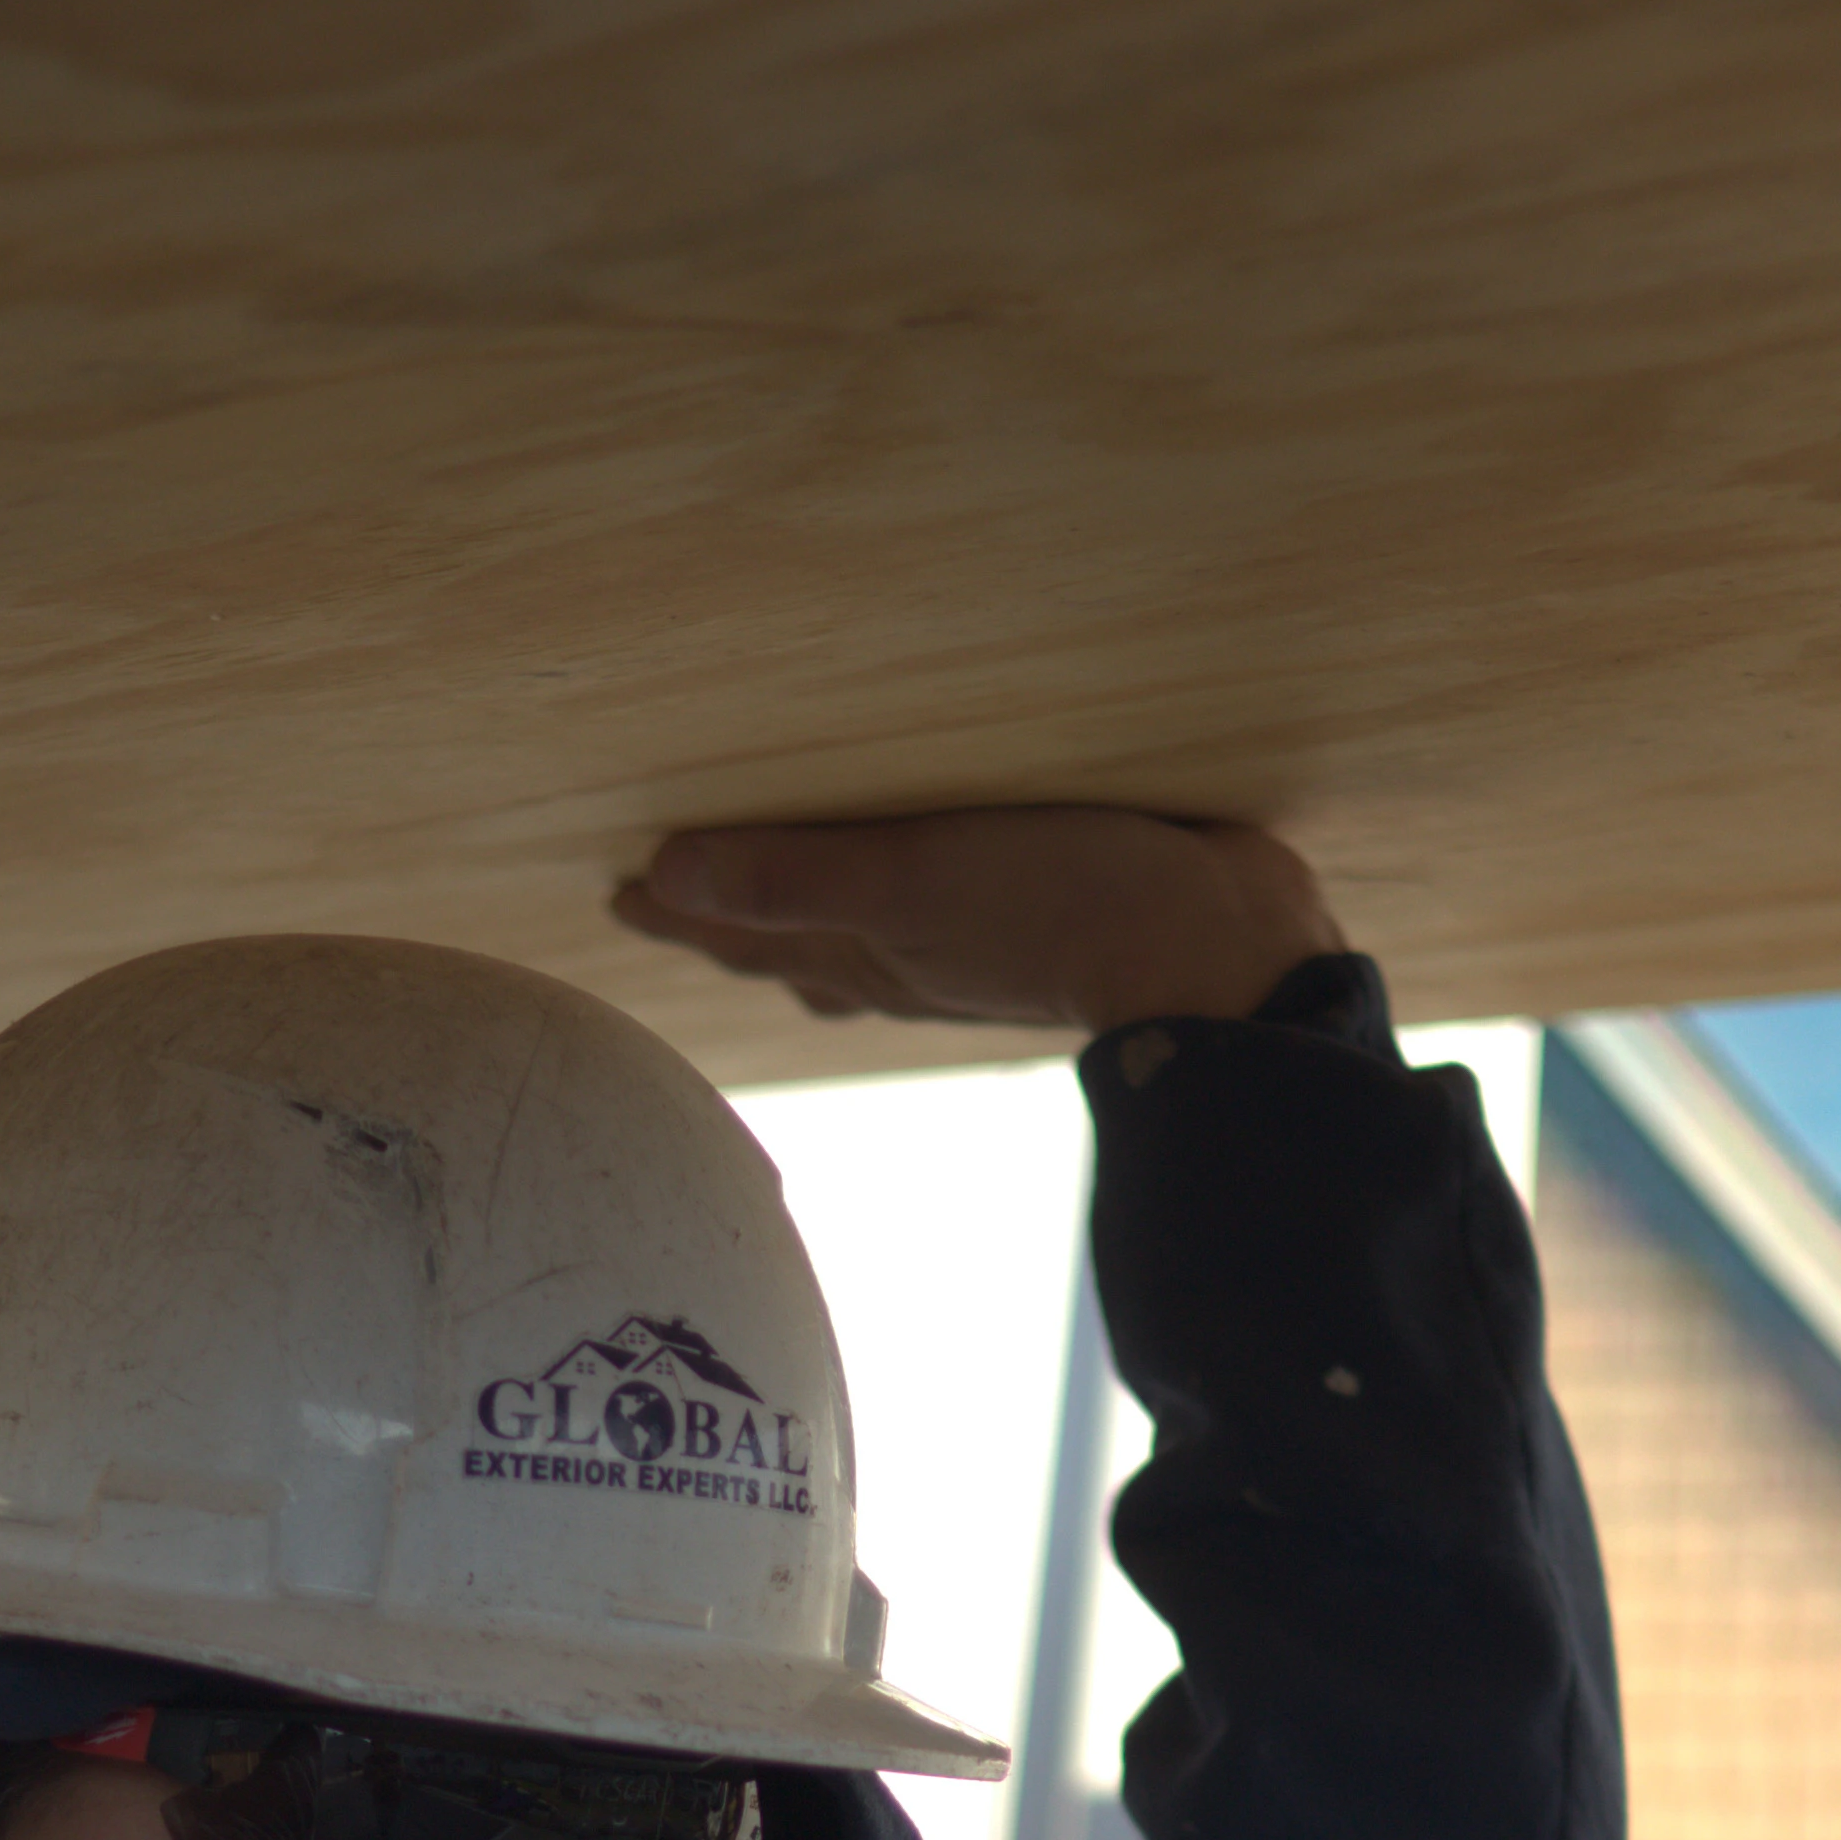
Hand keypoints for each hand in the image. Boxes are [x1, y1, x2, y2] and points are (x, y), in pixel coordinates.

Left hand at [613, 809, 1344, 1034]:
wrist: (1219, 952)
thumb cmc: (1064, 910)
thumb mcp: (913, 880)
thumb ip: (793, 876)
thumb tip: (662, 877)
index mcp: (865, 953)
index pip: (743, 932)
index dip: (680, 912)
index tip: (620, 888)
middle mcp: (907, 964)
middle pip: (790, 942)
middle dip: (731, 918)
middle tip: (675, 890)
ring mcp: (973, 953)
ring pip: (863, 937)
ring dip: (812, 914)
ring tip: (780, 890)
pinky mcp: (1041, 922)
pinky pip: (940, 913)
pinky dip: (904, 899)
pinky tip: (930, 886)